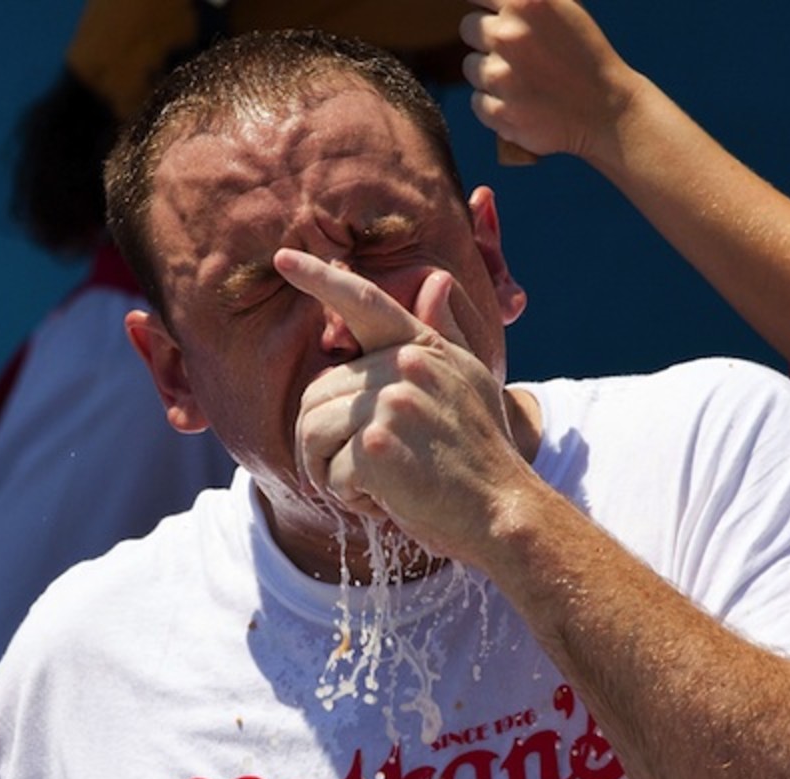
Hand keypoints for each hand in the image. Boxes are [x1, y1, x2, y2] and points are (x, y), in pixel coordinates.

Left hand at [275, 248, 529, 561]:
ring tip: (368, 486)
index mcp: (424, 348)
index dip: (321, 278)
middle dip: (323, 440)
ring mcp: (393, 402)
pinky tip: (383, 502)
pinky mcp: (378, 444)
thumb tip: (436, 280)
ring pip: (312, 429)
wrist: (505, 509)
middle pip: (317, 391)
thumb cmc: (483, 454)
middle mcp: (407, 365)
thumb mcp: (472, 382)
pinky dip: (347, 496)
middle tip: (358, 471)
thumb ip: (445, 333)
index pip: (365, 302)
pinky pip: (329, 470)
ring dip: (328, 470)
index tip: (284, 258)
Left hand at [460, 0, 630, 161]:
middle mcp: (509, 35)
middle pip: (468, 28)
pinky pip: (477, 101)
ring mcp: (501, 77)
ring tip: (525, 80)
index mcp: (526, 3)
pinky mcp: (499, 113)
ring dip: (490, 73)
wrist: (608, 111)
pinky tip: (523, 103)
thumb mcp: (563, 9)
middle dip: (487, 38)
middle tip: (518, 52)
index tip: (492, 15)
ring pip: (471, 67)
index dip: (484, 5)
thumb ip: (523, 1)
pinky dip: (494, 104)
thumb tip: (492, 2)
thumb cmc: (585, 56)